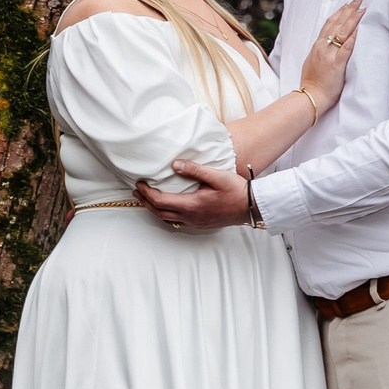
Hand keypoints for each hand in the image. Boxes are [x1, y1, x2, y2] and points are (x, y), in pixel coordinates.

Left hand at [134, 159, 250, 229]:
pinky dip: (166, 214)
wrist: (252, 207)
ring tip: (146, 199)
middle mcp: (190, 217)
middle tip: (136, 192)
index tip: (139, 183)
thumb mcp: (216, 176)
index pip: (160, 201)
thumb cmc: (236, 190)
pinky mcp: (201, 224)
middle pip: (159, 212)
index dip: (146, 193)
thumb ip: (194, 170)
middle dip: (145, 202)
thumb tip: (174, 164)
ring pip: (167, 219)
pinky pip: (177, 221)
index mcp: (191, 205)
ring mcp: (195, 222)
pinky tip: (166, 207)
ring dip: (154, 209)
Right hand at [299, 0, 366, 112]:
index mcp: (317, 46)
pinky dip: (353, 37)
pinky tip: (360, 29)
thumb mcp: (313, 62)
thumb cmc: (312, 82)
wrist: (309, 97)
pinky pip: (346, 48)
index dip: (340, 12)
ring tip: (362, 8)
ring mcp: (329, 55)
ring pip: (341, 32)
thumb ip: (321, 52)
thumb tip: (329, 44)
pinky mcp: (336, 64)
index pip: (329, 24)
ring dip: (352, 19)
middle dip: (348, 10)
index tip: (348, 3)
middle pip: (336, 24)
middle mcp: (322, 47)